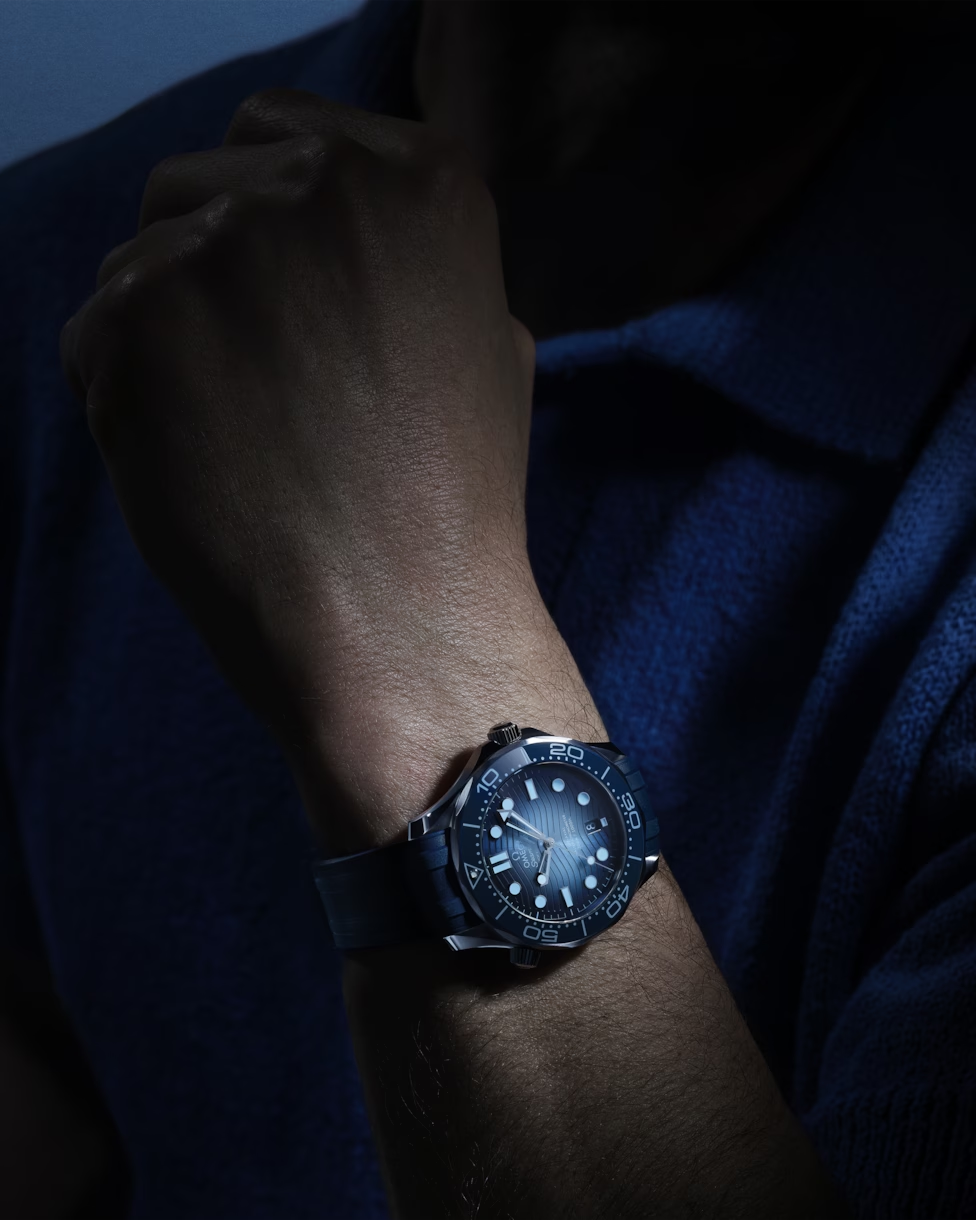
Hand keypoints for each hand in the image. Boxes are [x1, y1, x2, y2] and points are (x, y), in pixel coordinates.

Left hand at [59, 89, 600, 849]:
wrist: (401, 620)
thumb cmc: (453, 499)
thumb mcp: (486, 345)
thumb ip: (408, 260)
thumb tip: (332, 241)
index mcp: (423, 179)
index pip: (285, 133)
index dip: (273, 215)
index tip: (290, 292)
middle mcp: (321, 185)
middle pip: (202, 180)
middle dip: (216, 261)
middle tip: (262, 373)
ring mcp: (221, 247)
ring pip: (141, 257)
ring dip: (170, 328)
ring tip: (239, 430)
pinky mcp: (135, 322)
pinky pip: (96, 332)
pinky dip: (128, 390)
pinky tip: (198, 458)